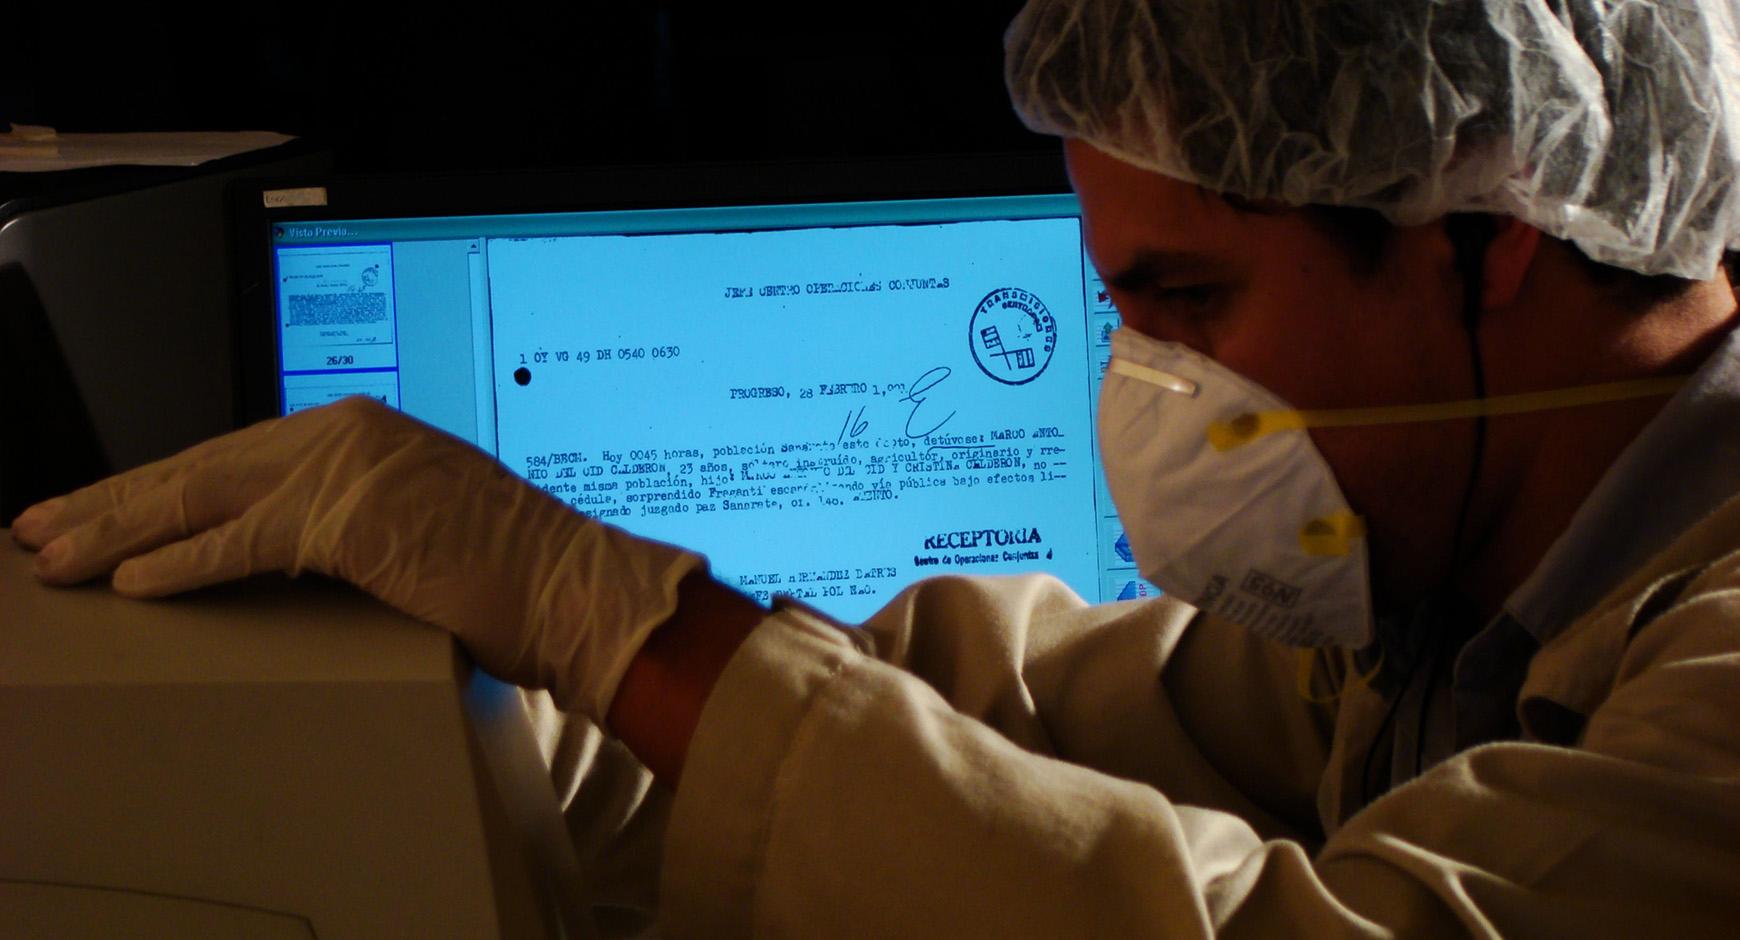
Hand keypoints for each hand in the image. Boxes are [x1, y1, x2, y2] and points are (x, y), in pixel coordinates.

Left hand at [10, 396, 704, 722]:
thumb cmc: (512, 572)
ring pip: (203, 497)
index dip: (156, 487)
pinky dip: (180, 563)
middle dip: (112, 501)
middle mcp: (346, 431)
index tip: (97, 510)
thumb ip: (351, 517)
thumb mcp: (419, 523)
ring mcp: (348, 467)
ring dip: (118, 531)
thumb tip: (288, 548)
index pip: (233, 457)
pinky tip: (128, 581)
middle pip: (201, 467)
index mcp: (362, 429)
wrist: (575, 589)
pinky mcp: (351, 517)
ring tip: (54, 559)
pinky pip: (243, 542)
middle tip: (39, 527)